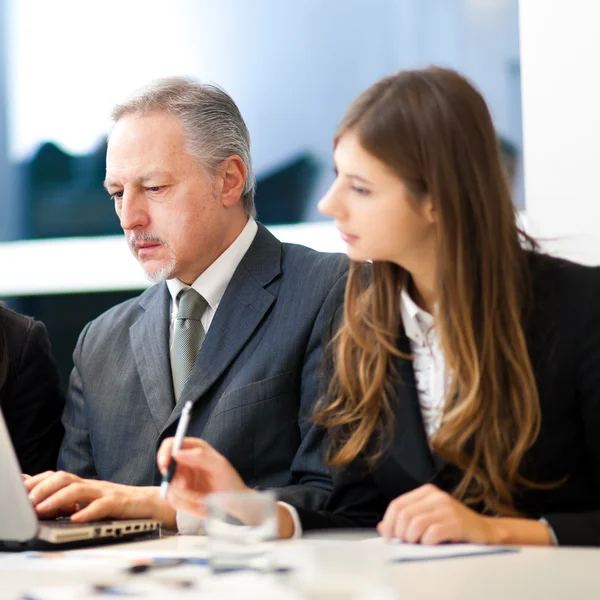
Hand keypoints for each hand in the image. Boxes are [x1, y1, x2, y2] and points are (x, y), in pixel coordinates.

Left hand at [24, 471, 175, 528]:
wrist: (158, 505)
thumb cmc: (125, 506)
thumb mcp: (95, 503)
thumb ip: (73, 501)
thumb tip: (43, 503)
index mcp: (87, 486)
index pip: (58, 477)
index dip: (38, 481)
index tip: (21, 488)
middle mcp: (95, 486)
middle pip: (66, 478)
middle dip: (43, 488)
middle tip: (28, 501)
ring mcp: (109, 493)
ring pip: (80, 490)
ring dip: (58, 499)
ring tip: (43, 510)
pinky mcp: (122, 504)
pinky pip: (103, 506)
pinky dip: (87, 512)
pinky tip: (75, 519)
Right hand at [156, 437, 248, 517]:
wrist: (233, 504)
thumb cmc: (230, 481)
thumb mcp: (219, 466)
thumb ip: (200, 456)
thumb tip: (177, 453)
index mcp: (194, 449)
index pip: (171, 445)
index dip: (164, 453)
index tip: (165, 466)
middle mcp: (185, 462)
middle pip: (166, 468)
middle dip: (175, 480)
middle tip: (186, 486)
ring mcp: (181, 480)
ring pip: (170, 487)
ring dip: (186, 496)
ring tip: (202, 498)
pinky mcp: (181, 496)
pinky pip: (175, 501)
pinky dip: (187, 505)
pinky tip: (200, 505)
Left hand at [377, 484, 496, 544]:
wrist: (486, 532)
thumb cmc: (454, 527)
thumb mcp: (428, 519)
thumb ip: (406, 520)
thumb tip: (382, 527)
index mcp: (426, 492)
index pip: (397, 504)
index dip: (389, 523)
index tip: (389, 537)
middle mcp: (436, 495)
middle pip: (404, 515)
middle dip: (401, 534)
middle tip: (407, 543)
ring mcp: (447, 507)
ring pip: (415, 524)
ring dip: (413, 540)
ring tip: (419, 544)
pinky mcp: (457, 522)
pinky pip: (431, 534)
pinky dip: (427, 543)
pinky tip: (432, 545)